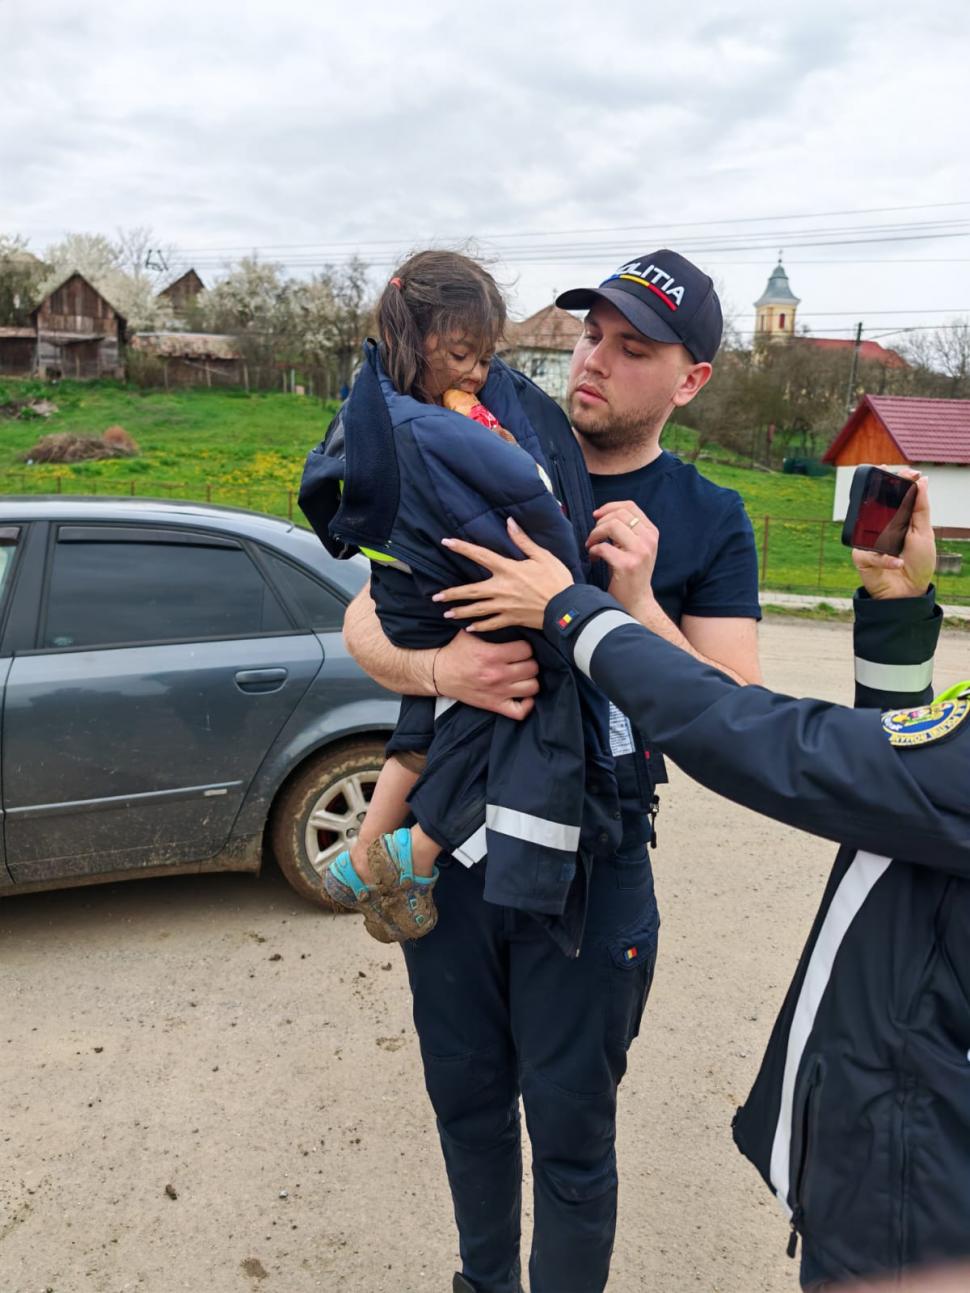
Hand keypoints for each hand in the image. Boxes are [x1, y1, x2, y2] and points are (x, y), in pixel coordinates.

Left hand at [432, 517, 573, 631]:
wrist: (566, 608)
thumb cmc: (556, 580)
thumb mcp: (542, 556)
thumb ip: (523, 540)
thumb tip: (510, 522)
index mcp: (508, 569)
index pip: (480, 555)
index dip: (462, 548)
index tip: (446, 542)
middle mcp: (501, 588)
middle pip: (471, 591)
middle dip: (452, 593)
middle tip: (436, 596)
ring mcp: (504, 606)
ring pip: (477, 610)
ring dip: (460, 611)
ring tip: (446, 613)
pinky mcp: (511, 619)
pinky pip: (491, 624)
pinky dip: (479, 627)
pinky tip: (469, 628)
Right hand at [433, 623, 538, 720]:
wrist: (439, 674)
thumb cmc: (455, 652)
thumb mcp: (470, 633)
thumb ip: (488, 625)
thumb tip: (505, 616)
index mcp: (491, 655)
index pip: (526, 649)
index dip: (525, 646)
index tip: (520, 647)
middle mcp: (497, 674)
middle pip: (532, 667)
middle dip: (529, 661)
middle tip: (521, 660)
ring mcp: (497, 692)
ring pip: (532, 687)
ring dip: (530, 680)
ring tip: (523, 675)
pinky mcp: (494, 705)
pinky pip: (520, 711)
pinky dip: (527, 704)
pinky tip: (523, 695)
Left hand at [586, 501, 658, 618]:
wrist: (637, 601)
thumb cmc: (631, 573)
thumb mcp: (636, 546)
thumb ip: (627, 529)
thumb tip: (602, 513)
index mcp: (651, 533)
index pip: (630, 506)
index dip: (610, 507)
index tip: (596, 515)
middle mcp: (649, 540)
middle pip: (619, 515)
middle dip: (600, 522)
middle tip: (593, 536)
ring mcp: (639, 552)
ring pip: (611, 526)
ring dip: (595, 534)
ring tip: (591, 545)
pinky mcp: (627, 565)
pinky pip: (603, 547)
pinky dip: (593, 550)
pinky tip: (593, 558)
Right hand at [853, 470, 934, 599]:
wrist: (909, 592)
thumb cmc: (917, 563)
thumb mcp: (924, 533)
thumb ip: (921, 508)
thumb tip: (922, 480)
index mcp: (898, 518)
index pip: (895, 495)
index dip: (899, 480)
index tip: (908, 470)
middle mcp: (881, 526)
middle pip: (876, 502)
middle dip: (882, 487)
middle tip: (889, 474)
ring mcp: (869, 539)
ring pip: (867, 522)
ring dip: (880, 522)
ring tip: (892, 524)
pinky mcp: (861, 555)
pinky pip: (870, 551)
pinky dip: (885, 558)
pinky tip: (897, 562)